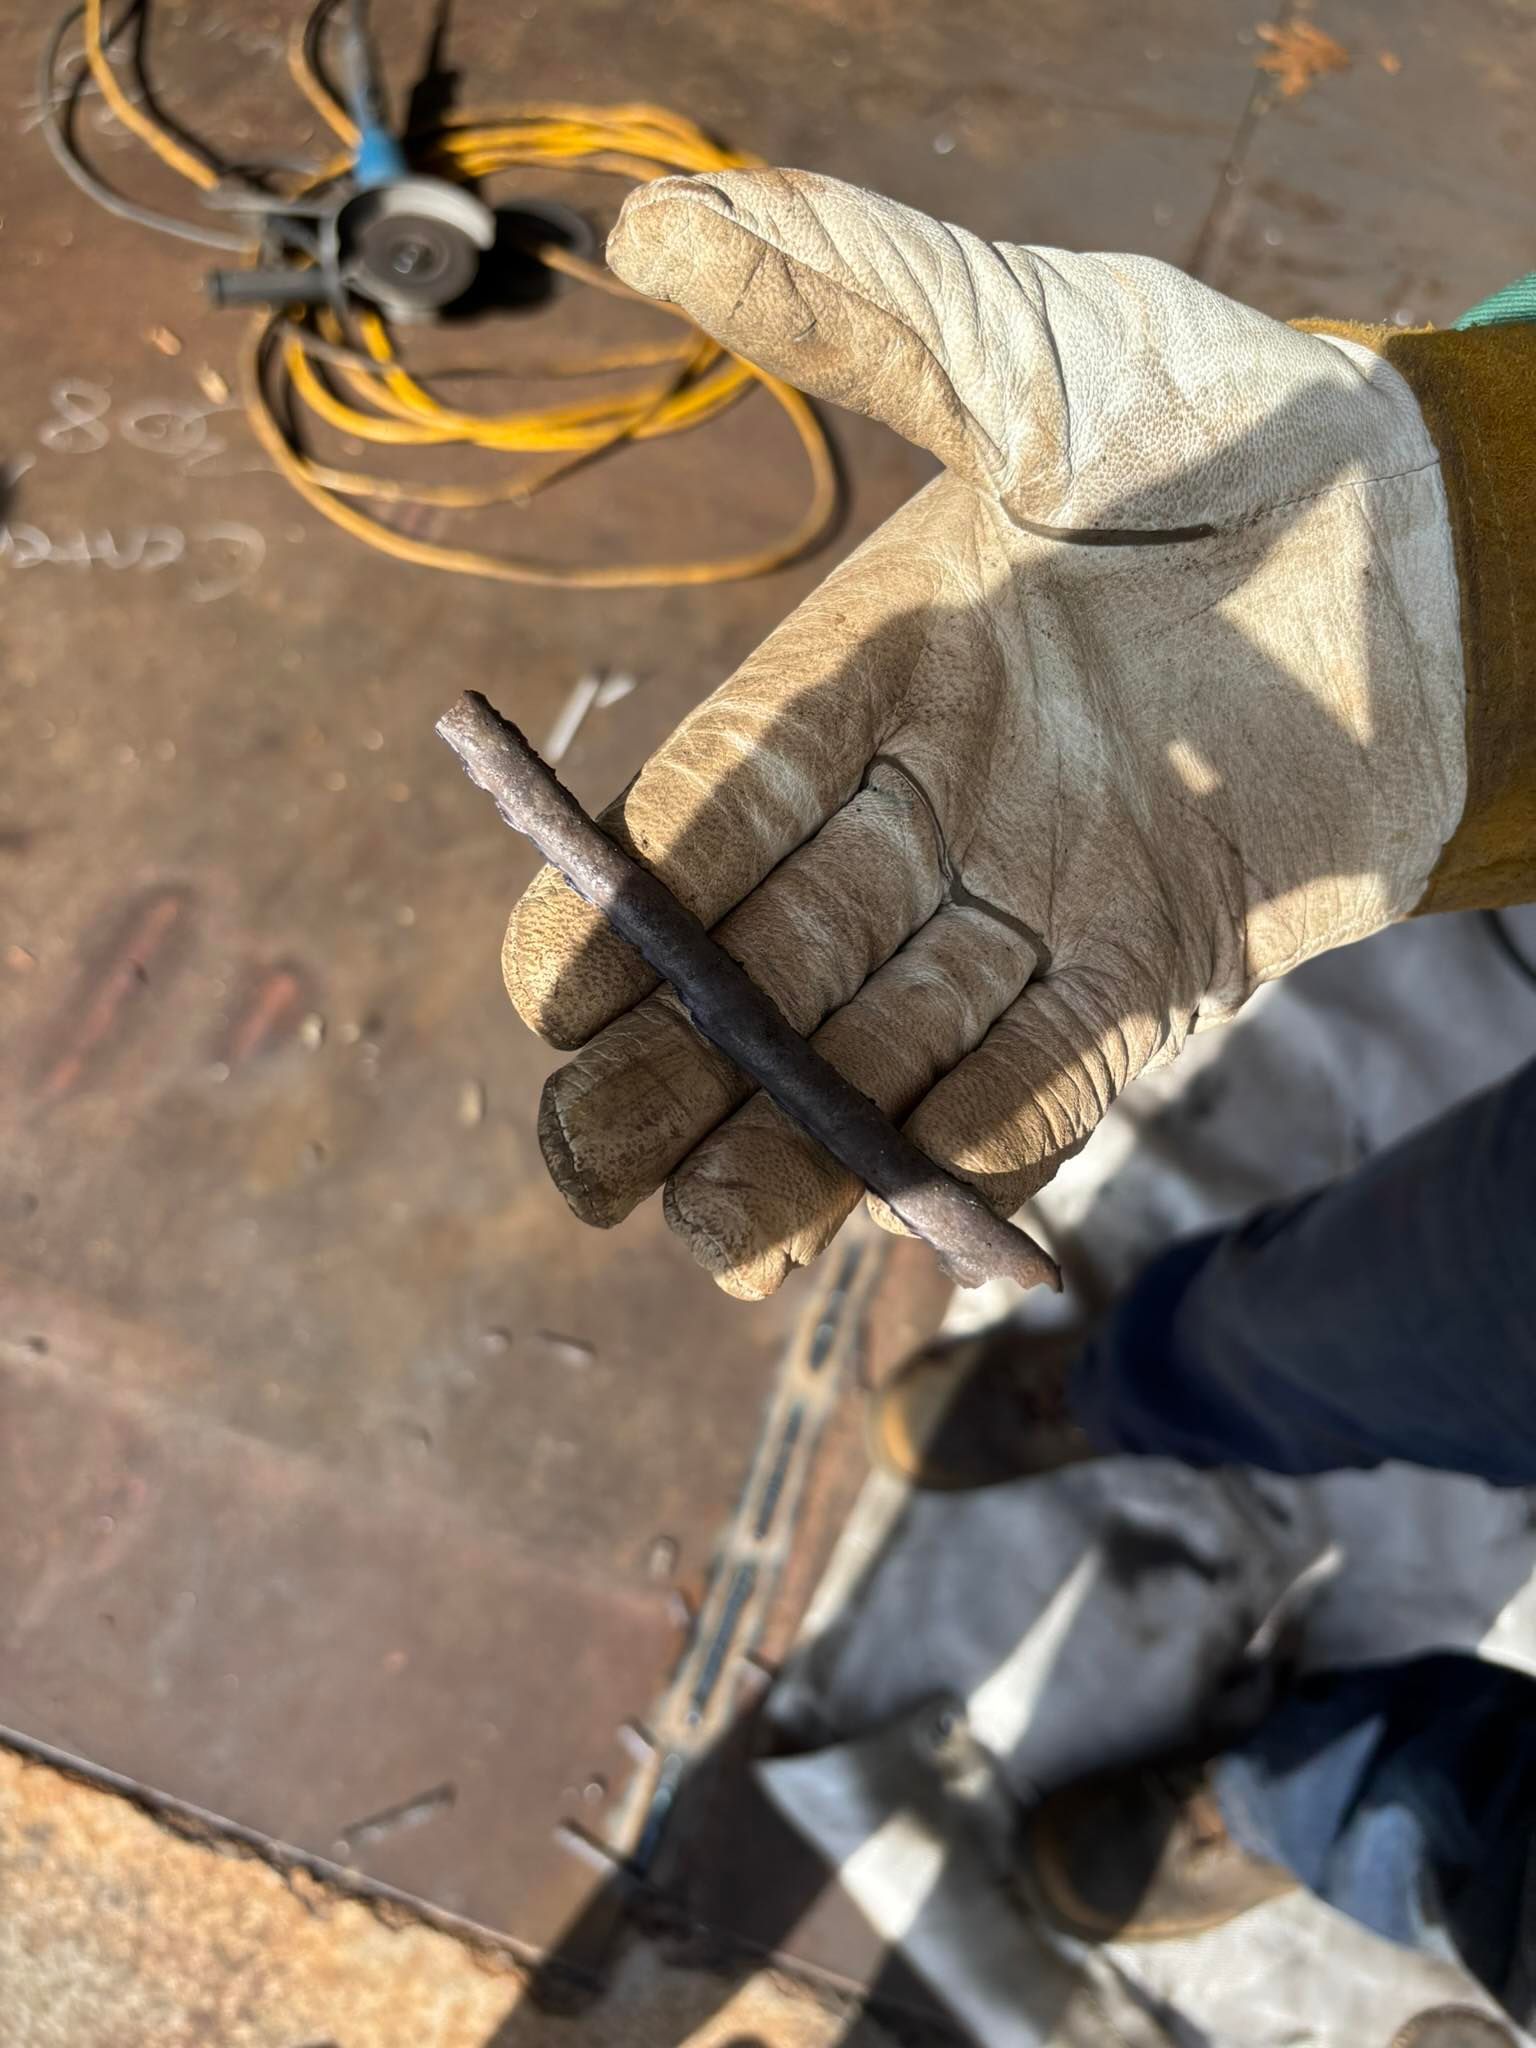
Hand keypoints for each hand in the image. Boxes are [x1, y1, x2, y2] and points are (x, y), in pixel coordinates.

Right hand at [503, 169, 1465, 1298]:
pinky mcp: (1160, 967)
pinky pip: (1042, 1078)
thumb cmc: (1236, 420)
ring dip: (796, 1142)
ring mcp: (1047, 896)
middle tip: (584, 1166)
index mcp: (875, 671)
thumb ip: (857, 299)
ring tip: (695, 1237)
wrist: (1443, 540)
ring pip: (890, 1041)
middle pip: (779, 954)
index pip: (715, 811)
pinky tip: (869, 1221)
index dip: (626, 912)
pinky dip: (962, 1155)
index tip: (549, 1002)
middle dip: (681, 1064)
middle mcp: (942, 800)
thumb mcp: (1035, 348)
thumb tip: (653, 214)